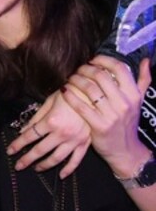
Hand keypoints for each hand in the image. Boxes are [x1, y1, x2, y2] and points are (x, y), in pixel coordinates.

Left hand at [7, 87, 90, 177]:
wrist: (92, 94)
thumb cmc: (68, 95)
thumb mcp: (48, 102)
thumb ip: (36, 118)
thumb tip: (23, 131)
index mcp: (51, 121)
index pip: (30, 136)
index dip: (18, 145)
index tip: (10, 151)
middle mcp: (62, 133)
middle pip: (40, 150)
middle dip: (27, 159)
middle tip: (18, 166)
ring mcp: (75, 140)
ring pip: (57, 158)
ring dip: (45, 165)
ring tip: (36, 169)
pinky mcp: (85, 143)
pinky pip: (76, 160)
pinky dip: (69, 169)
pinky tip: (61, 175)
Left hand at [62, 56, 152, 176]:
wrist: (126, 151)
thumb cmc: (128, 123)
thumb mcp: (138, 101)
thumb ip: (143, 80)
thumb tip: (146, 60)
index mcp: (134, 94)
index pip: (119, 68)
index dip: (103, 60)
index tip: (92, 60)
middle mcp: (124, 103)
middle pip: (101, 75)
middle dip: (85, 69)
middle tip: (78, 69)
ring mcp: (112, 115)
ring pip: (89, 89)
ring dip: (76, 80)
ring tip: (71, 78)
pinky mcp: (99, 125)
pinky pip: (81, 106)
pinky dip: (70, 95)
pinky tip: (64, 90)